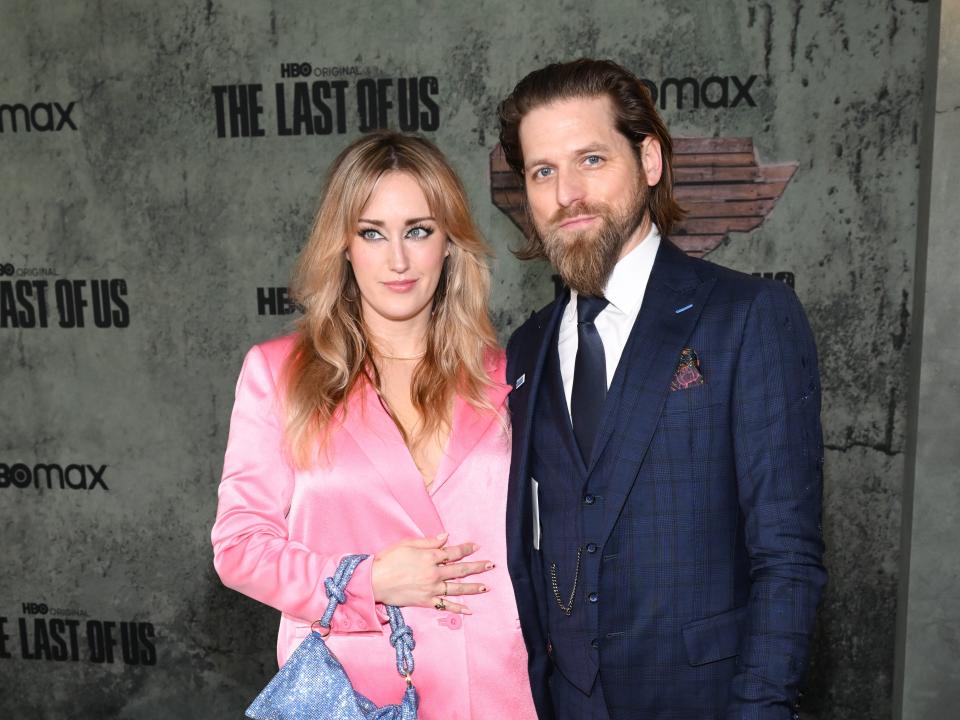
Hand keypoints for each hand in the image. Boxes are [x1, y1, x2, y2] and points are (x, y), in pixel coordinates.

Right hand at [371, 533, 492, 613]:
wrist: (374, 581)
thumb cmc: (388, 560)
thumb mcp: (407, 544)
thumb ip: (428, 542)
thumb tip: (445, 537)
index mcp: (430, 557)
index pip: (453, 552)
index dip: (466, 548)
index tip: (476, 546)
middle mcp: (434, 573)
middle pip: (460, 569)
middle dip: (477, 566)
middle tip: (491, 565)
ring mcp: (431, 588)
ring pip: (456, 588)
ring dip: (473, 587)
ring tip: (486, 586)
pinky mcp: (425, 601)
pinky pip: (444, 605)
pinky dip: (457, 608)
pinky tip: (469, 610)